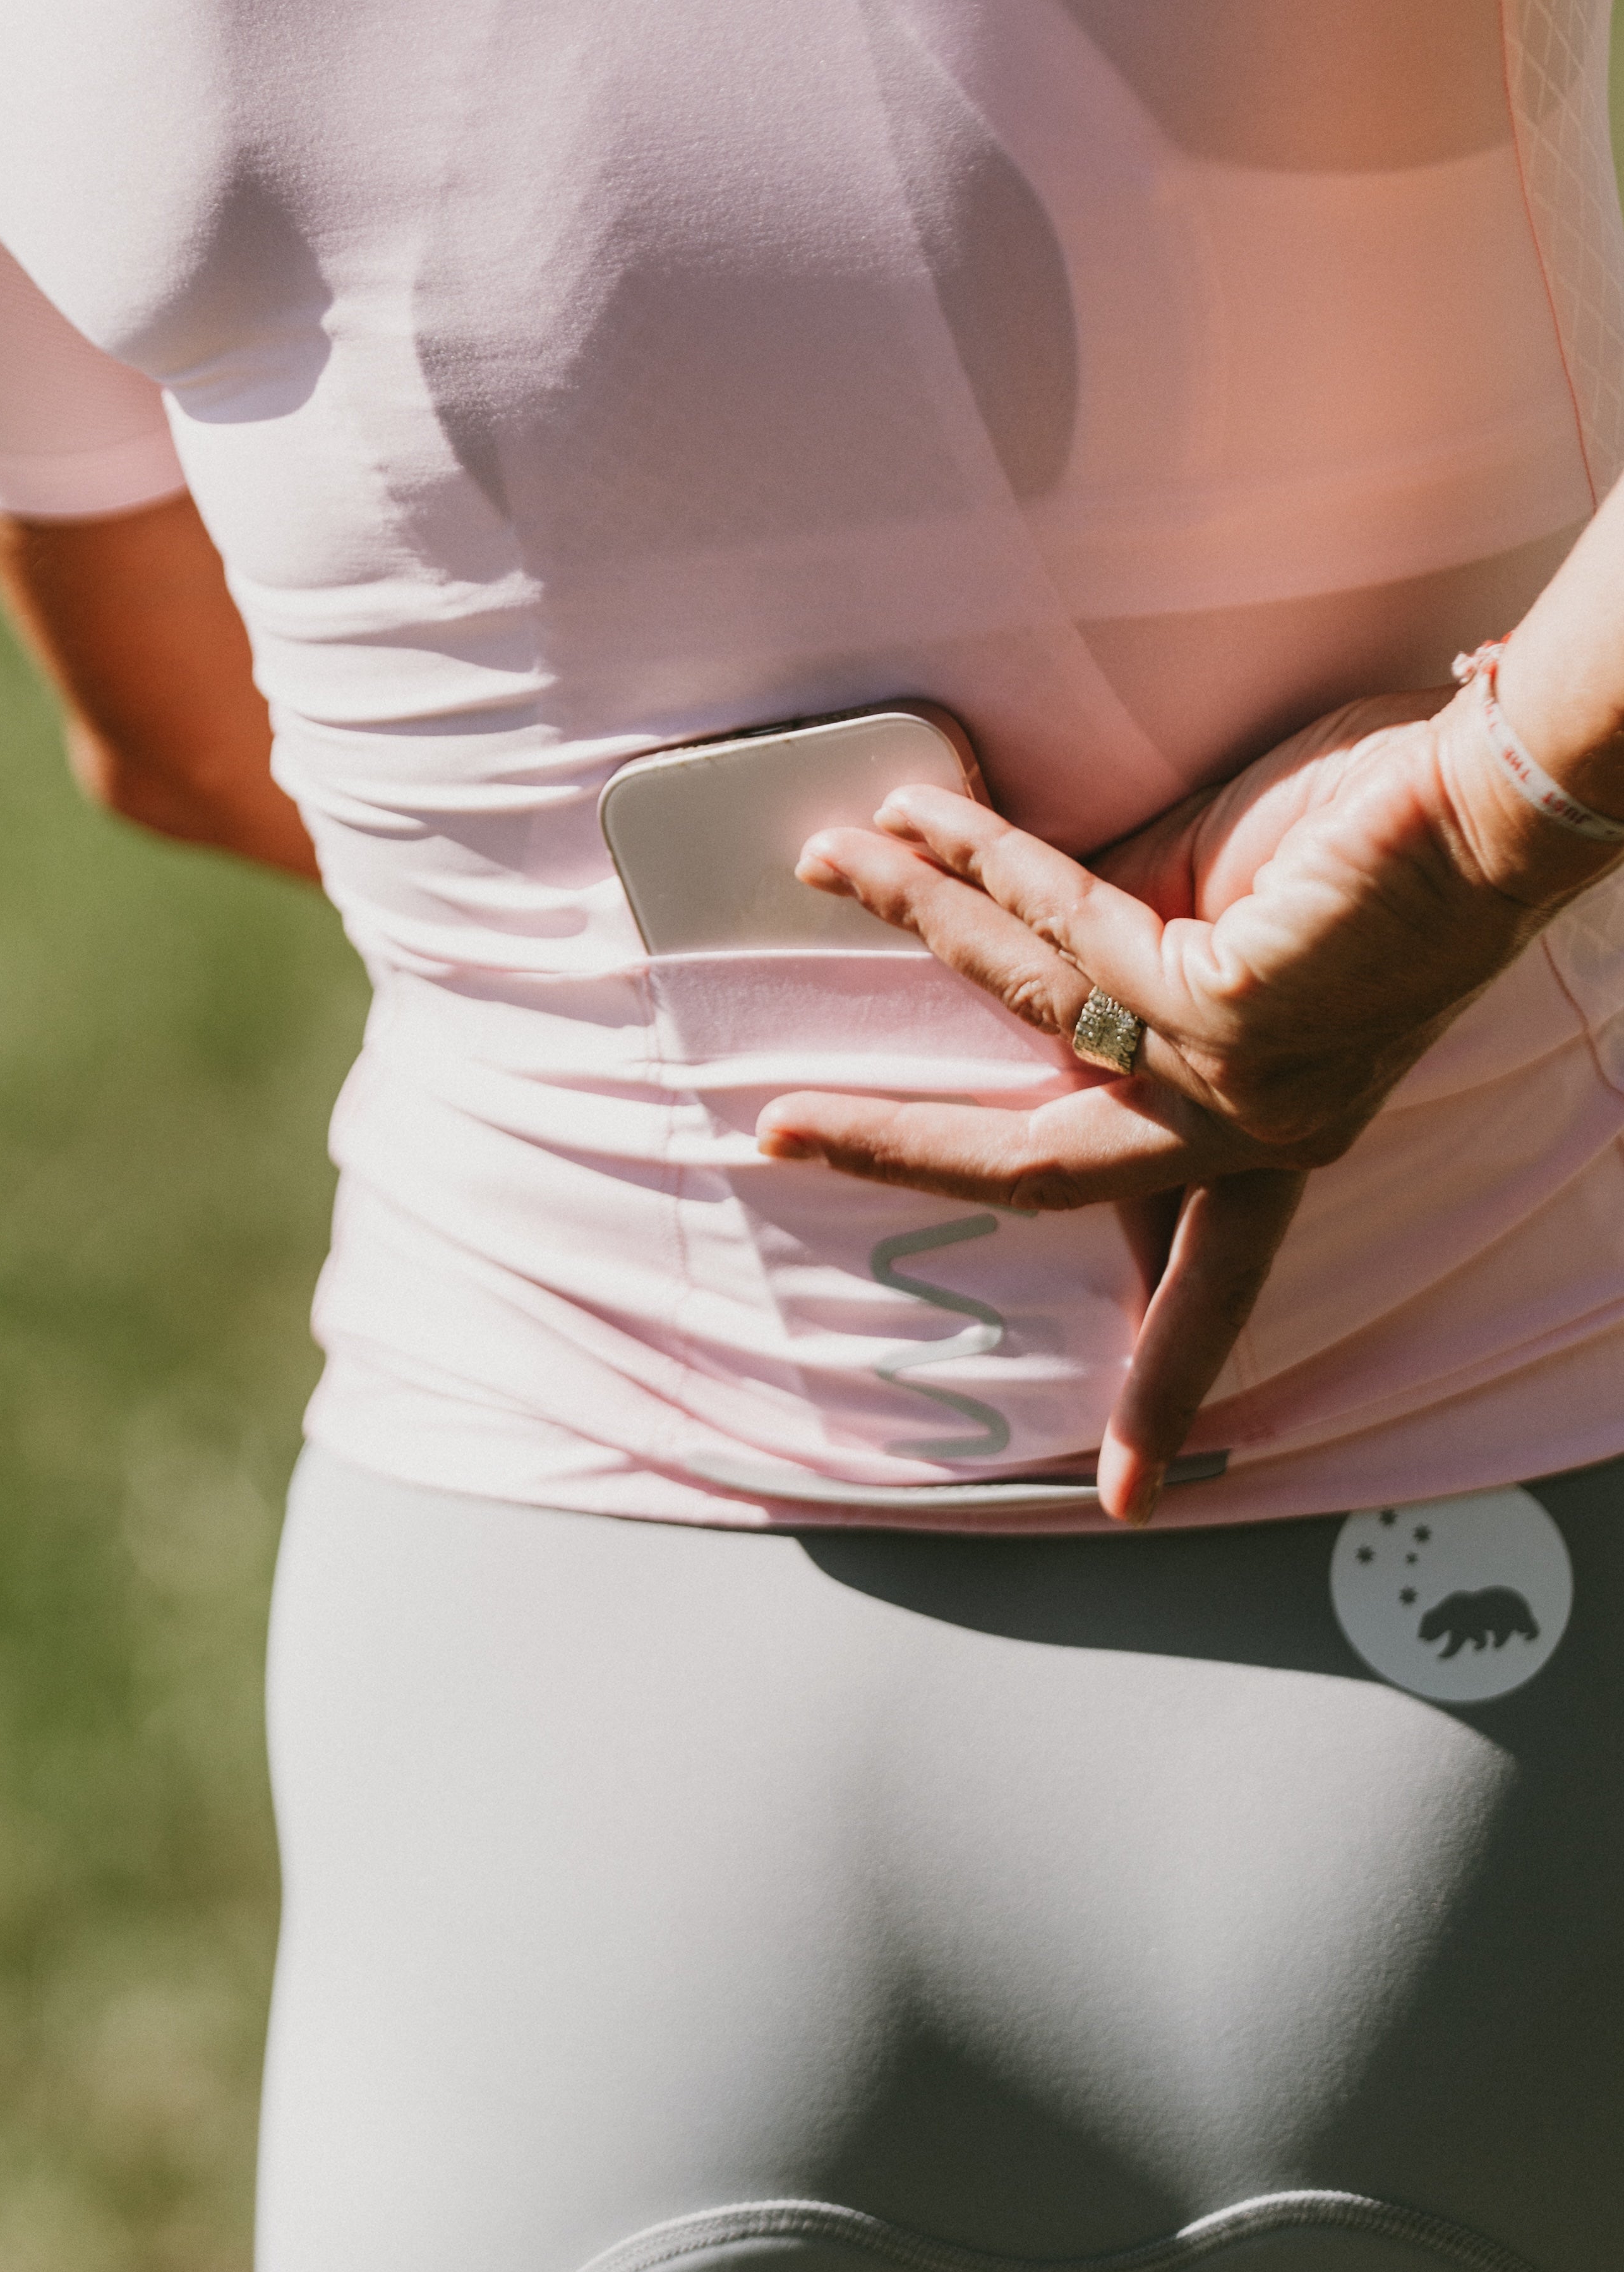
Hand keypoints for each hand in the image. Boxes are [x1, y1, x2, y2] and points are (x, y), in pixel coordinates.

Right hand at [756, 689, 1614, 1523]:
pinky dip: (979, 861)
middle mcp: (1260, 1129)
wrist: (1489, 783)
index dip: (1160, 1378)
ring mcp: (1236, 1079)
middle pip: (1055, 1182)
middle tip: (781, 1140)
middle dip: (902, 1152)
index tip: (1128, 1488)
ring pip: (1026, 1014)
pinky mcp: (1219, 1010)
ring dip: (918, 916)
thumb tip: (1000, 934)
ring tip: (828, 858)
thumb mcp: (1225, 928)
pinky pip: (1058, 929)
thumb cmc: (1386, 838)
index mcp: (1280, 1132)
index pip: (1208, 1277)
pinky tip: (914, 818)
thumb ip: (1120, 955)